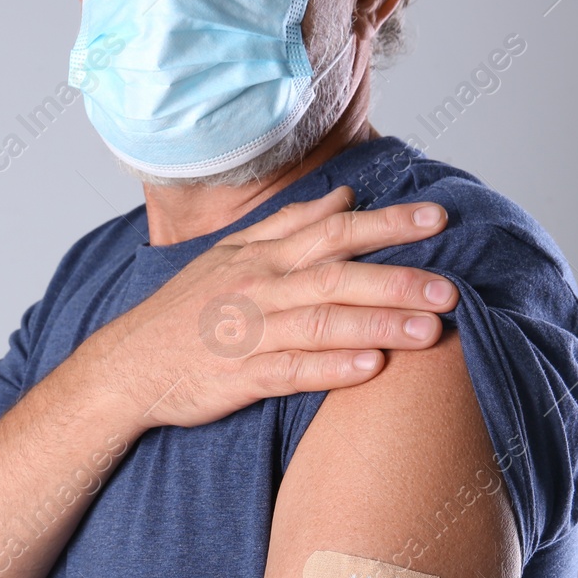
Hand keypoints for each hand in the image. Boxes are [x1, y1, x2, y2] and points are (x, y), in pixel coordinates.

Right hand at [82, 186, 460, 429]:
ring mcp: (247, 334)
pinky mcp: (237, 378)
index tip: (439, 218)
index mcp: (260, 256)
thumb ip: (290, 226)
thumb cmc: (185, 313)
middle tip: (452, 288)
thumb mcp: (231, 255)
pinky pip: (291, 372)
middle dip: (398, 280)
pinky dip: (331, 370)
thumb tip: (344, 199)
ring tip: (431, 331)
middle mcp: (257, 289)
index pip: (334, 230)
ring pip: (322, 324)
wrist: (125, 367)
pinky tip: (372, 370)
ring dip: (379, 325)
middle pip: (337, 276)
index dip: (388, 223)